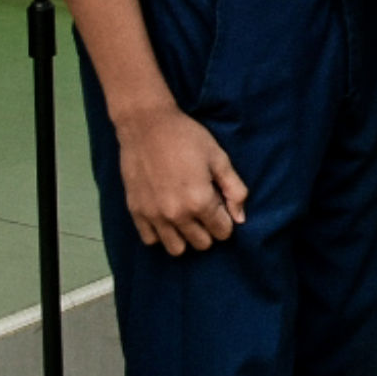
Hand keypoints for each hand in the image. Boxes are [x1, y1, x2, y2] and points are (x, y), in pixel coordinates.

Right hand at [111, 102, 247, 253]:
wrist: (147, 126)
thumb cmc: (187, 138)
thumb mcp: (220, 159)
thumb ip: (235, 190)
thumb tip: (240, 218)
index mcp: (200, 202)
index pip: (222, 232)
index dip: (226, 220)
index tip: (221, 205)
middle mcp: (176, 215)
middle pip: (201, 244)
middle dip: (209, 230)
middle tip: (205, 208)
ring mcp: (153, 216)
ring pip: (176, 249)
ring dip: (185, 237)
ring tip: (187, 216)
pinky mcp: (136, 212)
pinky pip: (150, 240)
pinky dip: (161, 234)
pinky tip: (166, 216)